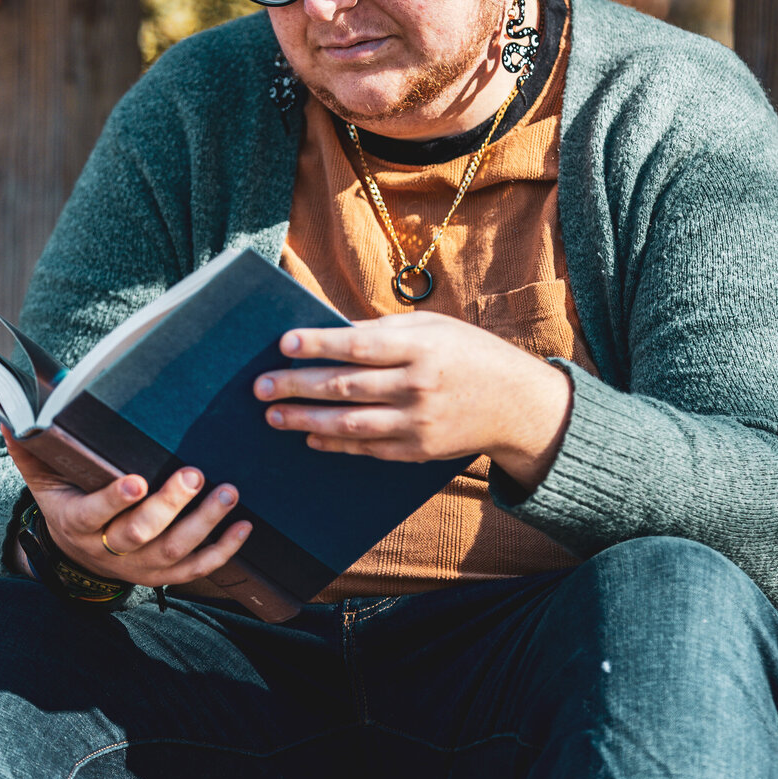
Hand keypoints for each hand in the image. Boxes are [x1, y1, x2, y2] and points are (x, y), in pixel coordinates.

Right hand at [1, 431, 250, 587]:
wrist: (76, 554)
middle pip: (140, 534)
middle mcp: (108, 550)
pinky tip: (243, 526)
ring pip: (173, 551)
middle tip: (194, 474)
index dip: (115, 500)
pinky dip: (223, 550)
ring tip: (228, 493)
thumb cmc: (66, 500)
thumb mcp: (43, 478)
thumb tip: (11, 417)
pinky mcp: (163, 574)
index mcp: (76, 523)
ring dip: (204, 524)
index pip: (94, 515)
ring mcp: (139, 566)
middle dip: (169, 505)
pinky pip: (196, 569)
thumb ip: (31, 450)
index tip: (137, 480)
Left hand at [253, 312, 571, 492]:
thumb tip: (331, 331)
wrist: (517, 404)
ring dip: (307, 421)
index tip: (283, 343)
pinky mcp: (418, 451)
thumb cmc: (469, 353)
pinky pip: (368, 449)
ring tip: (274, 416)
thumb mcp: (434, 328)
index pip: (358, 346)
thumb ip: (384, 330)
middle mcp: (418, 386)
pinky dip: (336, 444)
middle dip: (297, 387)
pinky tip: (311, 438)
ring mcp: (418, 423)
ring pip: (350, 424)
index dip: (317, 345)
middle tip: (260, 387)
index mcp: (421, 347)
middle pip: (345, 387)